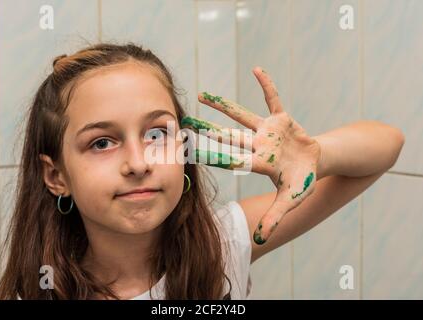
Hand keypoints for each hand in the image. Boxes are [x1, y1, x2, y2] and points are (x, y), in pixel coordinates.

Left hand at [181, 67, 320, 244]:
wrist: (317, 162)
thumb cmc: (302, 181)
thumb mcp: (291, 200)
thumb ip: (275, 217)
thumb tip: (260, 240)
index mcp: (257, 163)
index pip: (230, 158)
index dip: (212, 155)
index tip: (191, 152)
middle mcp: (256, 145)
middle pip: (228, 136)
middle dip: (207, 130)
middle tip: (185, 123)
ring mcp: (267, 130)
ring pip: (241, 115)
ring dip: (223, 105)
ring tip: (203, 95)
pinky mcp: (281, 118)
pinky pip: (273, 98)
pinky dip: (266, 85)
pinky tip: (256, 70)